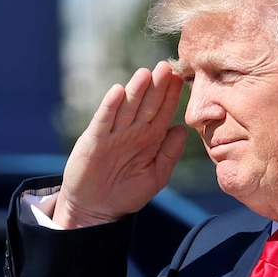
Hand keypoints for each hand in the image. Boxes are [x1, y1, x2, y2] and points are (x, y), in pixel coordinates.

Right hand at [53, 61, 187, 228]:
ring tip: (146, 73)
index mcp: (150, 138)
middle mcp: (132, 131)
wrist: (97, 209)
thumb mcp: (156, 175)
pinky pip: (103, 121)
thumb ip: (170, 153)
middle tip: (166, 67)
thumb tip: (182, 129)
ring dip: (135, 90)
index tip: (181, 78)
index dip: (171, 96)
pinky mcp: (94, 140)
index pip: (162, 112)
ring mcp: (113, 134)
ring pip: (126, 108)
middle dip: (156, 86)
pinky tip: (118, 92)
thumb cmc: (129, 193)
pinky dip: (110, 106)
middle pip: (146, 104)